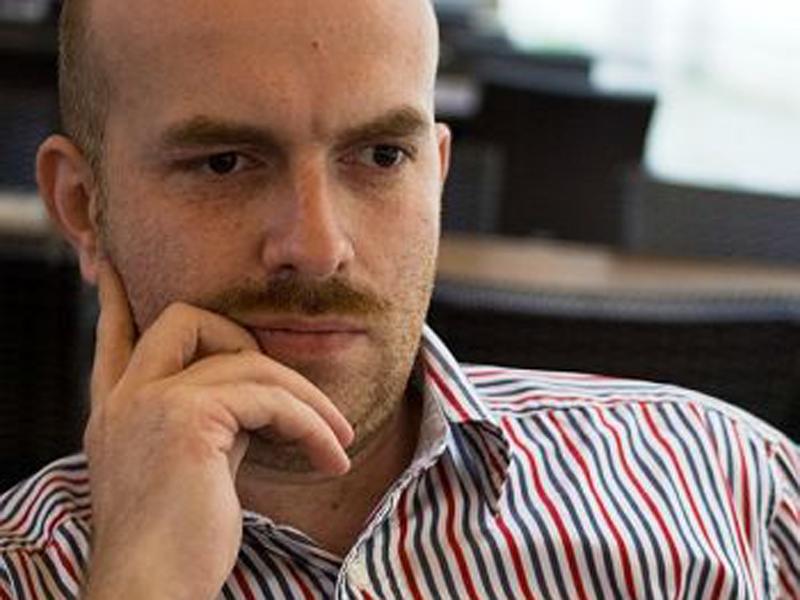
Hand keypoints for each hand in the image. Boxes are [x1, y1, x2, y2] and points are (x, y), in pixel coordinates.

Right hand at [82, 262, 352, 599]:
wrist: (151, 595)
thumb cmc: (176, 549)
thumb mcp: (188, 471)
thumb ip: (208, 425)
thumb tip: (254, 402)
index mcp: (118, 410)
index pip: (117, 336)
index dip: (121, 299)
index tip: (113, 267)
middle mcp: (124, 398)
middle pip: (183, 319)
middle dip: (243, 337)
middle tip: (288, 395)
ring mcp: (149, 402)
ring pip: (247, 361)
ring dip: (305, 399)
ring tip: (337, 441)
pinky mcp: (186, 419)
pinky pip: (269, 397)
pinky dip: (311, 423)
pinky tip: (332, 457)